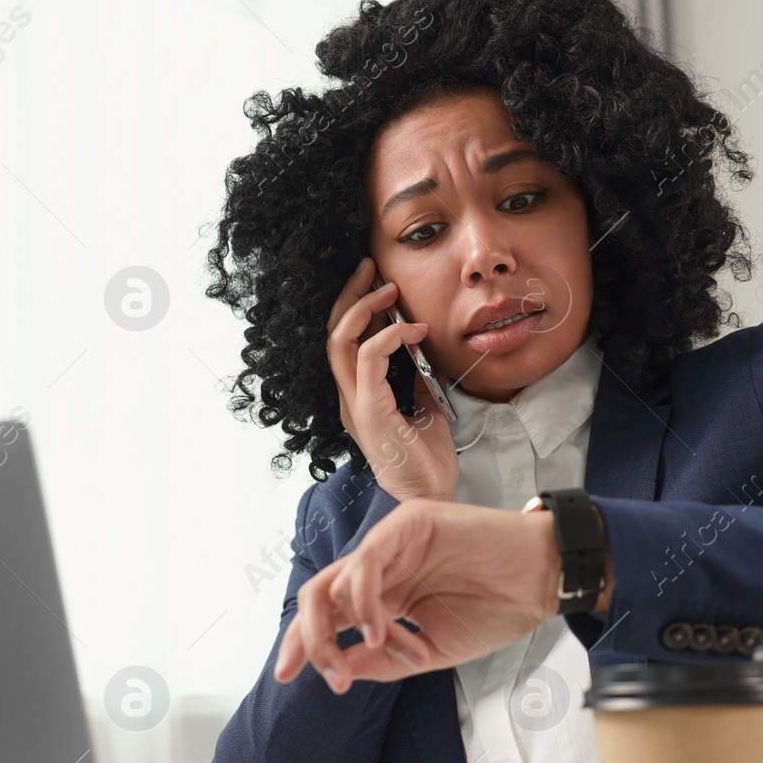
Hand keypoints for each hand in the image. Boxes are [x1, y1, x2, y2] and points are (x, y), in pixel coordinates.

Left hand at [273, 500, 613, 693]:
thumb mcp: (429, 651)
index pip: (328, 615)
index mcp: (383, 594)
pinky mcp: (410, 523)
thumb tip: (338, 672)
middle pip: (318, 595)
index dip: (301, 642)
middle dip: (310, 638)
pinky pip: (366, 560)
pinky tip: (382, 629)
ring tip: (380, 651)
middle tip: (329, 675)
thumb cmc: (495, 611)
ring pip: (335, 580)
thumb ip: (382, 660)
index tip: (285, 676)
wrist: (542, 583)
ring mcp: (392, 542)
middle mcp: (380, 566)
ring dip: (345, 627)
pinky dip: (365, 599)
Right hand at [327, 257, 458, 502]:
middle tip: (369, 267)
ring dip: (363, 308)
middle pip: (332, 334)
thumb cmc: (426, 458)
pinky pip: (370, 358)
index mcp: (358, 396)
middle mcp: (348, 397)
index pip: (344, 342)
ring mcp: (355, 404)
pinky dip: (392, 335)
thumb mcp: (424, 407)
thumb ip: (415, 380)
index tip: (377, 283)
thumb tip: (423, 350)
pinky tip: (415, 329)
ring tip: (389, 289)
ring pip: (340, 342)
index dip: (354, 308)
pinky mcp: (370, 410)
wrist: (430, 495)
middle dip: (348, 295)